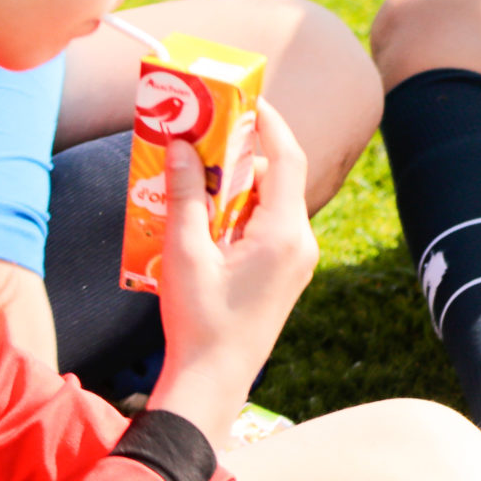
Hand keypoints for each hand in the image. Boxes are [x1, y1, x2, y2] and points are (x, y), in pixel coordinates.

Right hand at [146, 101, 318, 443]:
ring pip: (270, 204)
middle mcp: (301, 242)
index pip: (286, 158)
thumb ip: (184, 196)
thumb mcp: (184, 253)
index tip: (246, 99)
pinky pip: (268, 227)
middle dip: (241, 156)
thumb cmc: (199, 320)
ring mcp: (297, 260)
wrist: (214, 380)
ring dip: (236, 187)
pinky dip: (240, 214)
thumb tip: (179, 145)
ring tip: (194, 176)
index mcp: (284, 233)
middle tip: (204, 136)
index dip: (268, 123)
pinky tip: (204, 218)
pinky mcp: (286, 274)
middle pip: (277, 179)